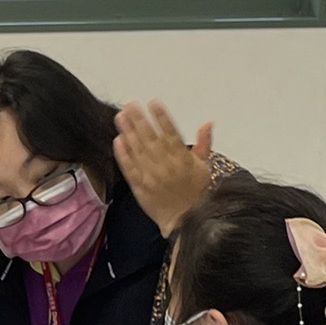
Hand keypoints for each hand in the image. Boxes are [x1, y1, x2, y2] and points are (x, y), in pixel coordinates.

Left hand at [113, 100, 215, 237]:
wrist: (187, 221)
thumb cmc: (197, 193)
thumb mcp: (205, 167)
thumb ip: (204, 143)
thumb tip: (207, 122)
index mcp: (183, 159)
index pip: (171, 133)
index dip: (162, 117)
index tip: (153, 103)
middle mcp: (166, 166)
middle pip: (151, 138)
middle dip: (139, 119)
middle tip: (130, 105)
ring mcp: (152, 176)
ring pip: (138, 150)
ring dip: (128, 132)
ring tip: (121, 116)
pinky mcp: (140, 187)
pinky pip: (130, 169)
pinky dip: (123, 154)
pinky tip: (118, 140)